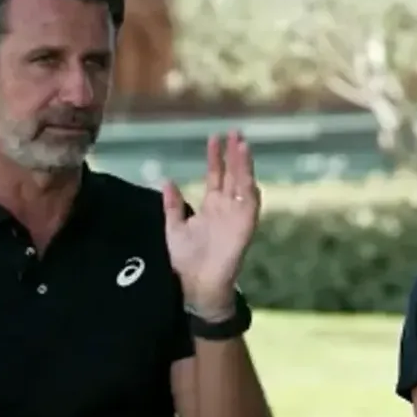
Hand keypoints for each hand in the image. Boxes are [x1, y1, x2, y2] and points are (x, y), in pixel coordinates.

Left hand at [162, 130, 259, 313]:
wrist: (196, 284)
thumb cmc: (187, 261)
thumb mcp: (174, 227)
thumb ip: (172, 205)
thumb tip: (166, 180)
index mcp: (211, 207)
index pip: (216, 176)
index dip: (215, 157)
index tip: (213, 138)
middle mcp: (226, 208)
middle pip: (232, 175)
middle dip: (234, 154)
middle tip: (235, 132)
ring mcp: (236, 216)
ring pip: (242, 185)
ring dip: (244, 166)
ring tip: (242, 145)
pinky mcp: (244, 226)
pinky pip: (249, 204)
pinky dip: (249, 188)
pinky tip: (248, 174)